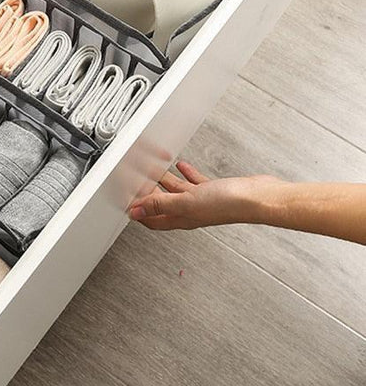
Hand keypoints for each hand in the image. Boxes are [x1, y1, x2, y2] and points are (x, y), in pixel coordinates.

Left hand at [128, 161, 286, 229]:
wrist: (258, 198)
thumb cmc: (228, 204)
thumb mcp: (186, 202)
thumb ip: (159, 204)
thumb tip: (136, 211)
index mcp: (181, 218)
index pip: (153, 219)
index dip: (139, 213)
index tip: (128, 203)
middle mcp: (190, 211)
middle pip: (163, 204)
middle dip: (149, 194)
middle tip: (138, 182)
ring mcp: (202, 201)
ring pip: (177, 191)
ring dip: (165, 181)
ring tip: (154, 170)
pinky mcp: (214, 190)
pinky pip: (194, 182)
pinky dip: (186, 173)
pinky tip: (182, 165)